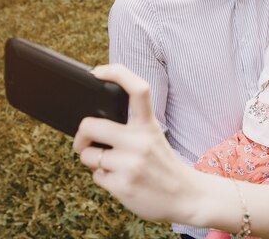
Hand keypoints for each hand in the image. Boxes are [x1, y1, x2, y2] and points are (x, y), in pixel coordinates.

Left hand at [73, 64, 197, 222]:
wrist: (186, 196)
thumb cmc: (162, 165)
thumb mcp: (153, 137)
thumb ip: (129, 128)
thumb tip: (90, 126)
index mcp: (148, 124)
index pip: (137, 89)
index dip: (116, 73)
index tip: (97, 72)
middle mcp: (140, 141)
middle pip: (90, 125)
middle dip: (81, 136)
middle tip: (85, 142)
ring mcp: (131, 163)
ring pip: (87, 155)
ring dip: (93, 161)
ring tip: (114, 166)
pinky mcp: (123, 185)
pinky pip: (96, 176)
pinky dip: (103, 178)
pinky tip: (121, 180)